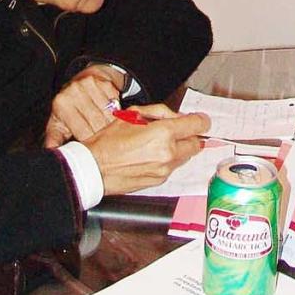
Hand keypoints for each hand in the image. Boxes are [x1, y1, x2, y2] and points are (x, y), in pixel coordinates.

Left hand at [44, 64, 121, 148]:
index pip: (82, 130)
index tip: (96, 152)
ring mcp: (90, 84)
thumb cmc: (66, 109)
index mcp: (62, 104)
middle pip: (97, 121)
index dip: (91, 143)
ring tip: (112, 133)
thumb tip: (55, 156)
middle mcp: (74, 91)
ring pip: (109, 113)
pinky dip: (117, 111)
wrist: (77, 84)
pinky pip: (116, 102)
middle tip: (108, 146)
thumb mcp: (57, 124)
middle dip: (104, 135)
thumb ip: (55, 141)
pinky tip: (113, 116)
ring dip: (113, 124)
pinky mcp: (103, 82)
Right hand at [84, 107, 210, 194]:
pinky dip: (168, 160)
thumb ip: (158, 113)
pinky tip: (151, 155)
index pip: (197, 124)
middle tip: (177, 130)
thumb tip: (175, 116)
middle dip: (190, 135)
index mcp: (163, 133)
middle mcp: (168, 153)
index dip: (200, 120)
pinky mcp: (159, 181)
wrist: (93, 169)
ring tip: (158, 143)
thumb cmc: (108, 142)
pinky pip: (172, 167)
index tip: (199, 119)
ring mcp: (164, 169)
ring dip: (179, 148)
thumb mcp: (131, 115)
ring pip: (185, 156)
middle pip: (197, 143)